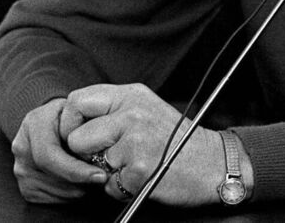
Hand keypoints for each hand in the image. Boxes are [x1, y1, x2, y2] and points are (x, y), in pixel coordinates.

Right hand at [11, 97, 107, 202]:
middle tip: (102, 180)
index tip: (101, 175)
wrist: (59, 121)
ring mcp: (21, 166)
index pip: (49, 154)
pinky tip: (82, 184)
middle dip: (79, 181)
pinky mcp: (26, 184)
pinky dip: (69, 195)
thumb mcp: (85, 110)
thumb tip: (104, 149)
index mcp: (35, 123)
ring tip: (95, 180)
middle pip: (49, 174)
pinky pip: (48, 197)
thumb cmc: (78, 116)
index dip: (75, 169)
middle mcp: (22, 145)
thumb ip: (90, 125)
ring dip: (76, 189)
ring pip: (50, 188)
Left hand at [57, 83, 222, 205]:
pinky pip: (109, 185)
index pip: (77, 101)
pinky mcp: (138, 169)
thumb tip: (76, 122)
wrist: (213, 163)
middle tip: (109, 156)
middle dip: (86, 154)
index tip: (82, 136)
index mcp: (133, 96)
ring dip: (106, 172)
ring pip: (91, 165)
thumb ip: (114, 110)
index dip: (71, 123)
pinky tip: (143, 176)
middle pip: (76, 138)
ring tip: (133, 165)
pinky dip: (121, 187)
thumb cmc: (179, 140)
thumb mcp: (148, 109)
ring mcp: (135, 141)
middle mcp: (132, 114)